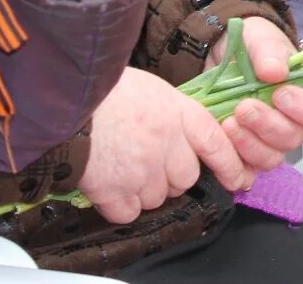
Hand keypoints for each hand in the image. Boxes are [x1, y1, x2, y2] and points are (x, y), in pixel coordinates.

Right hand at [79, 69, 247, 223]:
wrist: (65, 99)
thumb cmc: (106, 89)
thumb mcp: (154, 90)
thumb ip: (175, 115)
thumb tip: (186, 138)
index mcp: (179, 114)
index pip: (217, 144)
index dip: (229, 165)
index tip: (237, 179)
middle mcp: (166, 145)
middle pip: (186, 178)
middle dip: (172, 175)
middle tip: (149, 160)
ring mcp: (141, 171)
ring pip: (158, 197)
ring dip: (145, 190)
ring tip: (124, 165)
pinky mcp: (113, 191)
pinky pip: (129, 213)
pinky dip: (121, 205)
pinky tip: (110, 183)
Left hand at [204, 17, 302, 172]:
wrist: (220, 55)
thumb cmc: (252, 45)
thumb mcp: (260, 38)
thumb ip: (269, 52)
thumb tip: (276, 72)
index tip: (280, 94)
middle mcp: (296, 121)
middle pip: (295, 138)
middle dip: (269, 125)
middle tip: (244, 107)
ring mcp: (272, 140)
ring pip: (272, 157)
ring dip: (249, 143)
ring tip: (228, 122)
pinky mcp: (247, 152)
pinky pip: (247, 168)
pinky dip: (235, 159)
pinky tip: (222, 142)